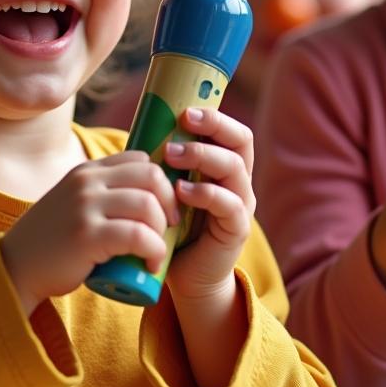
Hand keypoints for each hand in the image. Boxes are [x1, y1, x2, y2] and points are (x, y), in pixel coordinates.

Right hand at [0, 151, 173, 314]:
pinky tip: (151, 265)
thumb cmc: (53, 240)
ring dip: (163, 232)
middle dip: (170, 204)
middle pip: (152, 178)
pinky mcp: (86, 235)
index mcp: (87, 171)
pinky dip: (154, 251)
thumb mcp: (76, 203)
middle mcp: (86, 182)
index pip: (142, 160)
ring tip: (156, 251)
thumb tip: (150, 195)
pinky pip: (137, 236)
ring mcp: (85, 206)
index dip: (163, 184)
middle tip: (169, 230)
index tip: (165, 208)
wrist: (17, 266)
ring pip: (148, 206)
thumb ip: (101, 193)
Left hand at [163, 105, 255, 297]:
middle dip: (213, 127)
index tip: (184, 111)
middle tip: (181, 124)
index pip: (232, 131)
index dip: (214, 116)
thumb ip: (167, 162)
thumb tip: (144, 125)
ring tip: (171, 156)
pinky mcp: (236, 230)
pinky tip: (180, 191)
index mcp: (225, 167)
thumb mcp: (169, 186)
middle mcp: (239, 182)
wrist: (183, 275)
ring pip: (235, 169)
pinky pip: (229, 205)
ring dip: (202, 156)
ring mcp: (241, 205)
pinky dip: (204, 194)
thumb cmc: (172, 225)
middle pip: (241, 142)